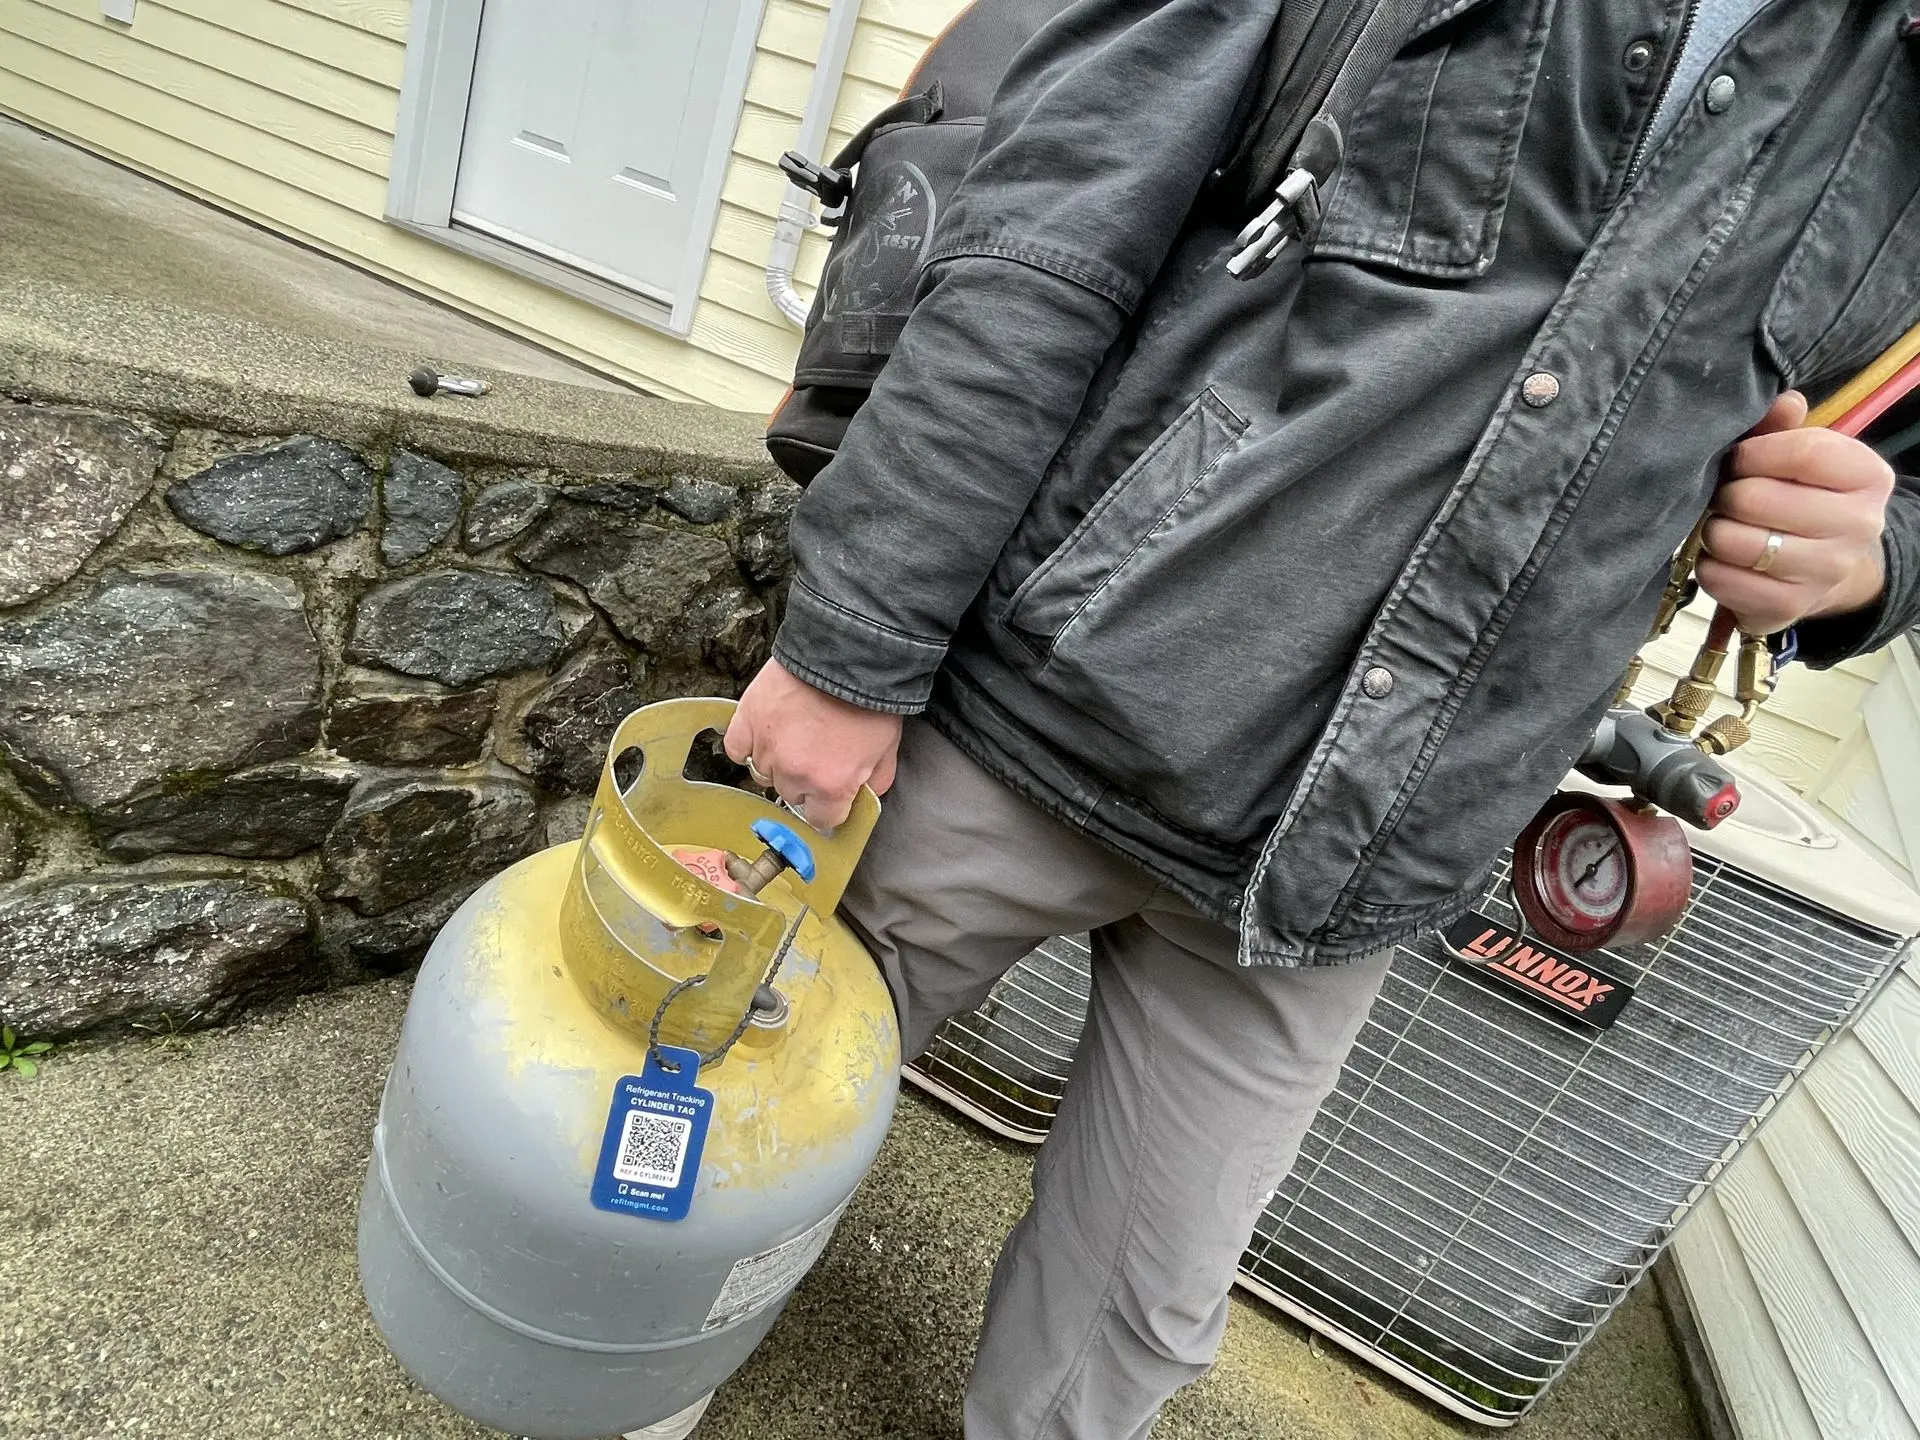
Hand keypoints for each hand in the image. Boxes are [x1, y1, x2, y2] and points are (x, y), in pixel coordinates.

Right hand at [724, 659, 902, 829]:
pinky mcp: (746, 721)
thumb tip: (861, 799)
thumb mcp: (887, 750)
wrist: (847, 653)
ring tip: (795, 736)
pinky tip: (766, 734)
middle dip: (805, 780)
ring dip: (778, 761)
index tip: (832, 793)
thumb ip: (873, 784)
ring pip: (764, 773)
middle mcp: (794, 773)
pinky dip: (749, 745)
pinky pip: (738, 749)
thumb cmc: (870, 699)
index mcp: (831, 786)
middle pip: (791, 794)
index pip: (821, 819)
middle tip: (818, 753)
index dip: (829, 805)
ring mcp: (766, 747)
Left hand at [1697, 391, 1894, 635]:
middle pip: (1757, 499)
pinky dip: (1709, 566)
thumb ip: (1782, 427)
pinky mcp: (1788, 607)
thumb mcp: (1800, 455)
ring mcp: (1826, 572)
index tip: (1739, 459)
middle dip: (1727, 494)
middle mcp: (1859, 526)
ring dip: (1714, 531)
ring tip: (1723, 526)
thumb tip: (1785, 402)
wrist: (1829, 568)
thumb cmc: (1802, 497)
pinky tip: (1723, 558)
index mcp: (1868, 477)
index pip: (1803, 452)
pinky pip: (1721, 579)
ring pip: (1735, 541)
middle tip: (1727, 498)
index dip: (1753, 453)